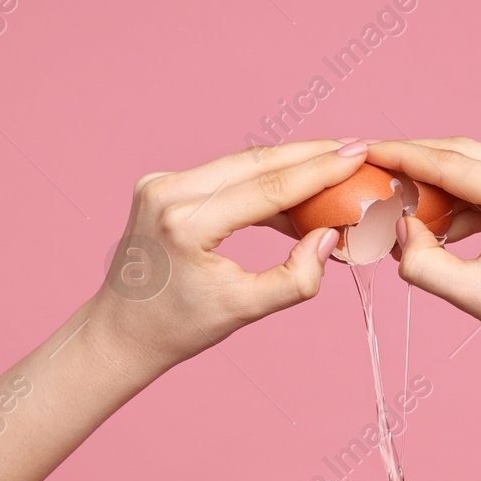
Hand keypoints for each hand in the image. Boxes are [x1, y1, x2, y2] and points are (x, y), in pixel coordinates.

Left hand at [89, 139, 369, 373]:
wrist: (122, 331)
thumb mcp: (244, 310)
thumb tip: (328, 237)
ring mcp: (160, 183)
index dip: (318, 171)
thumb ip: (295, 278)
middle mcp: (167, 192)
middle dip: (309, 155)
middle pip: (255, 163)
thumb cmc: (179, 327)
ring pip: (240, 164)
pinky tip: (295, 189)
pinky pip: (224, 175)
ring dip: (288, 165)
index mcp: (185, 224)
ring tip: (334, 167)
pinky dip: (261, 179)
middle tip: (356, 149)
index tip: (357, 154)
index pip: (267, 187)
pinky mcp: (161, 185)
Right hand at [366, 137, 480, 372]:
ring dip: (439, 181)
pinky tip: (438, 222)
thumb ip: (423, 263)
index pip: (451, 164)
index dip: (402, 156)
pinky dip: (463, 197)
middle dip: (416, 160)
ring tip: (400, 205)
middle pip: (463, 153)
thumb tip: (395, 228)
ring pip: (477, 164)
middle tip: (375, 170)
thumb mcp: (474, 297)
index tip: (366, 151)